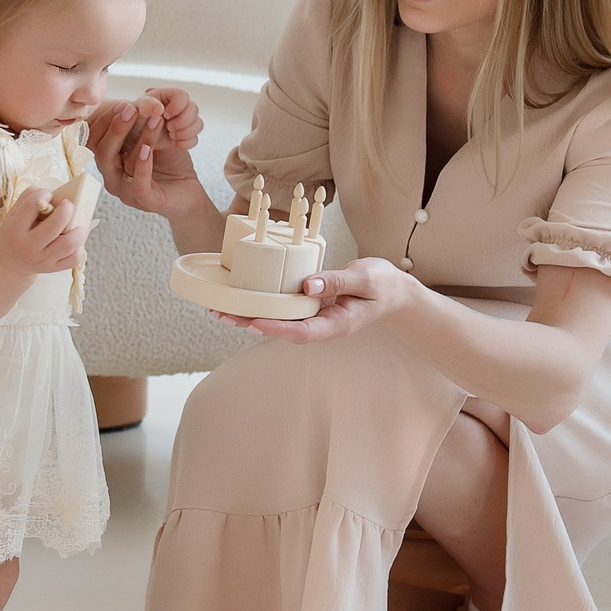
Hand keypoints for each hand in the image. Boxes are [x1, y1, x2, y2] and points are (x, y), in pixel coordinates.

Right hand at [0, 185, 90, 275]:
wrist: (9, 262)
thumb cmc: (15, 231)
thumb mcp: (13, 214)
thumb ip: (29, 198)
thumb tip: (53, 193)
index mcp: (15, 229)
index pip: (31, 206)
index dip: (43, 194)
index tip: (48, 194)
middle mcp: (28, 246)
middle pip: (55, 225)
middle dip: (66, 210)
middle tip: (68, 204)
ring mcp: (41, 260)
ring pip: (68, 244)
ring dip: (79, 231)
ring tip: (78, 225)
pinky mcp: (52, 268)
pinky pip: (73, 259)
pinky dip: (80, 248)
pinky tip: (76, 241)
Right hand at [89, 88, 205, 216]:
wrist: (188, 190)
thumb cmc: (168, 162)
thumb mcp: (152, 137)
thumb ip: (141, 122)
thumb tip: (140, 96)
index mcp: (109, 162)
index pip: (95, 141)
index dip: (106, 121)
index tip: (123, 103)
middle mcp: (112, 177)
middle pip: (104, 151)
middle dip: (117, 126)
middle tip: (132, 107)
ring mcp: (125, 191)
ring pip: (123, 164)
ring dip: (139, 138)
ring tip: (155, 120)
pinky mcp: (144, 201)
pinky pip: (138, 183)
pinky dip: (143, 164)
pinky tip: (148, 148)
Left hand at [214, 258, 410, 343]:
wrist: (392, 293)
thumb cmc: (382, 286)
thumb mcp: (365, 279)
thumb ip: (338, 282)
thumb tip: (308, 285)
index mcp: (336, 325)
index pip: (301, 332)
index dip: (276, 328)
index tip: (255, 321)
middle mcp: (320, 327)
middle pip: (281, 330)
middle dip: (250, 323)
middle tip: (221, 313)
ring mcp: (313, 319)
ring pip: (277, 321)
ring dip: (248, 316)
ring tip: (219, 309)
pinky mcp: (308, 309)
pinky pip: (282, 310)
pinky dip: (261, 305)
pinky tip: (240, 299)